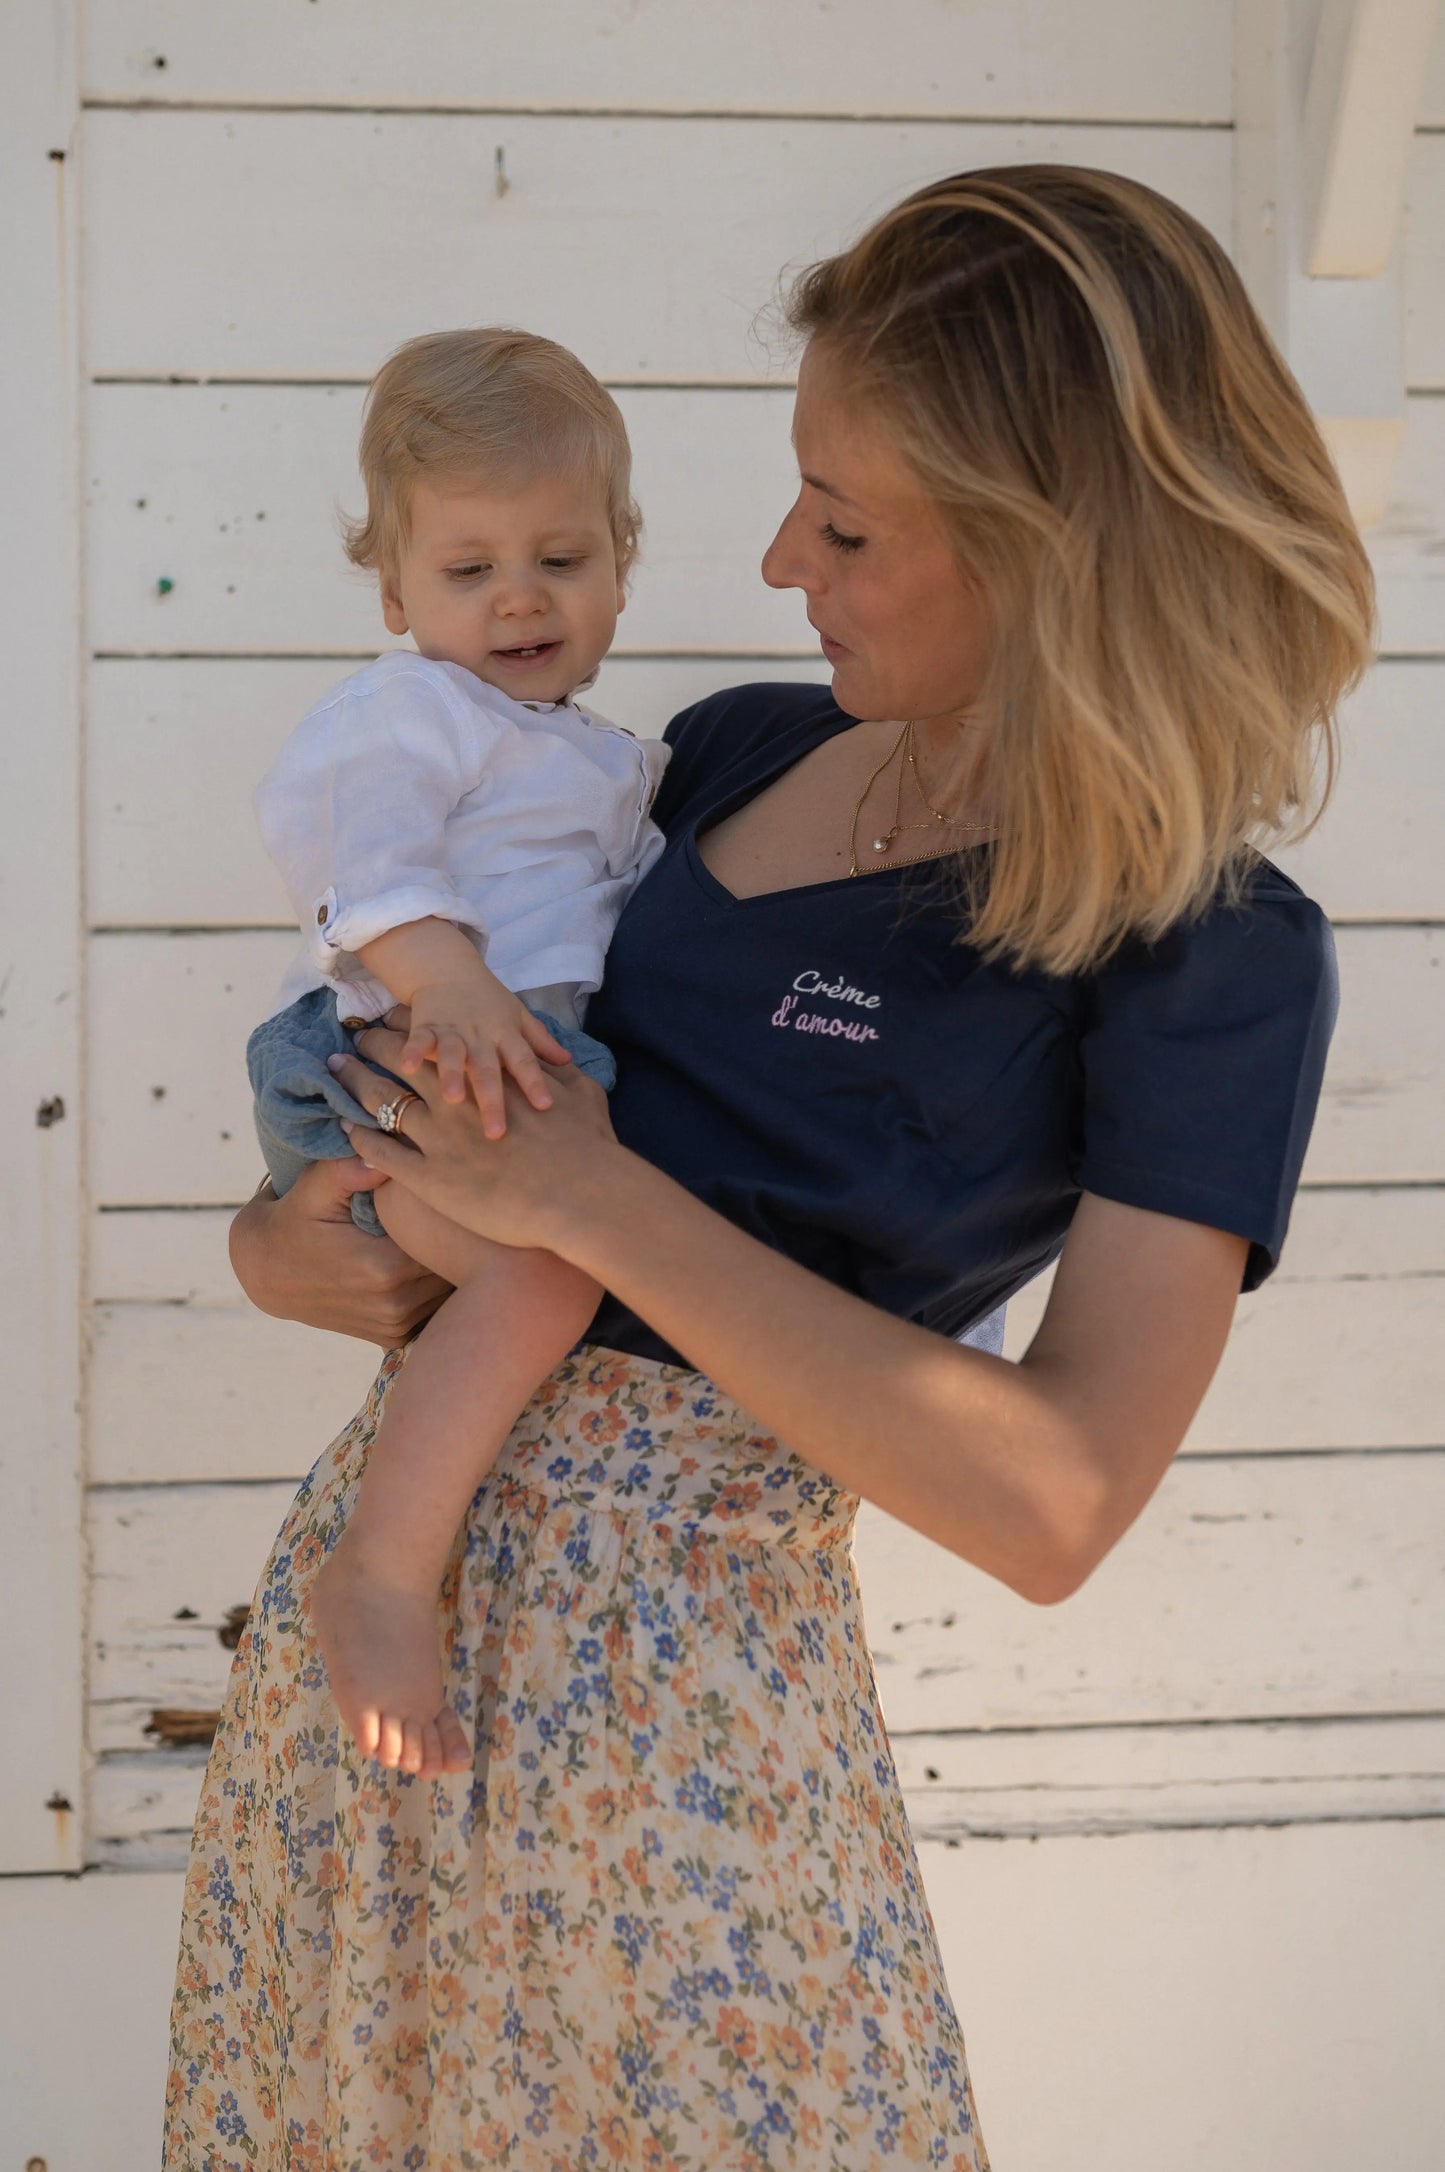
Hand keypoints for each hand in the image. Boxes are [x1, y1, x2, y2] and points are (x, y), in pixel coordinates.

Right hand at [228, 1156, 452, 1346]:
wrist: (266, 1273)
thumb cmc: (294, 1221)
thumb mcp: (312, 1189)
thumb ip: (347, 1170)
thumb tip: (381, 1158)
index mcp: (384, 1267)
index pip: (450, 1239)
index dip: (459, 1215)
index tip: (460, 1194)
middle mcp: (395, 1304)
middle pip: (458, 1268)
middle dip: (464, 1242)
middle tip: (470, 1212)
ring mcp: (395, 1326)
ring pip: (451, 1291)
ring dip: (455, 1266)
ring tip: (458, 1236)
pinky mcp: (394, 1337)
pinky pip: (435, 1310)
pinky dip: (438, 1289)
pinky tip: (434, 1264)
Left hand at [331, 1021, 622, 1257]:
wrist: (583, 1200)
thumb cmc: (590, 1151)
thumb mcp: (583, 1095)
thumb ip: (561, 1073)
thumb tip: (558, 1060)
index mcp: (490, 1077)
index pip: (444, 1042)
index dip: (417, 1028)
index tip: (398, 1018)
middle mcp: (458, 1102)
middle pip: (404, 1064)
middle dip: (375, 1047)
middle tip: (354, 1040)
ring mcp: (441, 1140)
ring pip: (383, 1102)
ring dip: (356, 1083)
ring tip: (337, 1072)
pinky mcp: (431, 1180)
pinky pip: (382, 1154)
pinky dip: (360, 1140)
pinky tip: (344, 1130)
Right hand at [398, 968, 571, 1138]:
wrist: (448, 968)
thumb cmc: (488, 1000)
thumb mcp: (518, 1017)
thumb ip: (540, 1041)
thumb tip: (568, 1062)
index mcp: (506, 1035)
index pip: (524, 1061)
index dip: (534, 1082)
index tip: (545, 1106)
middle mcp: (481, 1036)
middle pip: (489, 1069)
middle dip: (492, 1100)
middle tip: (496, 1132)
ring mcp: (453, 1031)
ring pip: (454, 1055)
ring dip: (453, 1075)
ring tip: (452, 1099)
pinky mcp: (425, 1026)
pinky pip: (419, 1040)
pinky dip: (413, 1051)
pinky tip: (408, 1067)